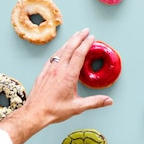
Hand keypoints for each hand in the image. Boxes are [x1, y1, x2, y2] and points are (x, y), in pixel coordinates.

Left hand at [0, 29, 112, 143]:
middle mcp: (58, 69)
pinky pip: (53, 57)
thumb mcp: (77, 107)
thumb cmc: (53, 110)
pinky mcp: (43, 73)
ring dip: (69, 41)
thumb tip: (108, 101)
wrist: (34, 113)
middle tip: (85, 30)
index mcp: (68, 76)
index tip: (92, 37)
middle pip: (70, 48)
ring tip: (75, 36)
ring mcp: (49, 70)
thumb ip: (95, 102)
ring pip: (61, 51)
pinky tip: (61, 50)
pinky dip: (60, 50)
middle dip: (78, 37)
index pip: (79, 54)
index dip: (86, 44)